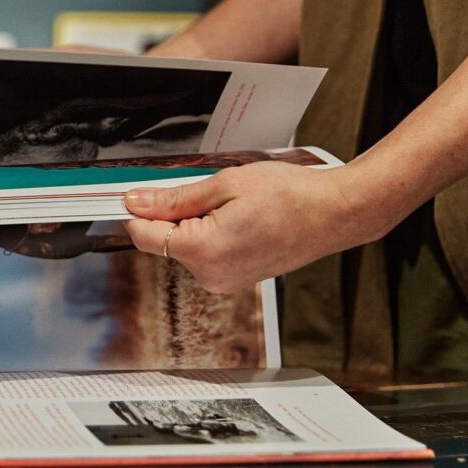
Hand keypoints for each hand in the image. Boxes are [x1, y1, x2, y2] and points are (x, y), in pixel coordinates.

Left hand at [122, 161, 391, 293]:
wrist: (335, 213)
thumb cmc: (291, 196)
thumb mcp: (224, 185)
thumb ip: (174, 199)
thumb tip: (137, 202)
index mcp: (204, 251)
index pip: (144, 237)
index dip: (136, 212)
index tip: (132, 194)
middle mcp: (211, 275)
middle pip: (163, 242)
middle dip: (171, 215)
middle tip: (204, 191)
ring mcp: (225, 282)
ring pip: (184, 248)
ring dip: (192, 224)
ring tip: (231, 205)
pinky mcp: (236, 280)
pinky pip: (205, 255)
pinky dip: (209, 235)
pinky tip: (237, 218)